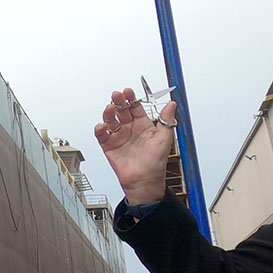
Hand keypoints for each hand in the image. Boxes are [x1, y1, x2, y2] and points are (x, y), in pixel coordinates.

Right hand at [94, 86, 178, 205]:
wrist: (144, 181)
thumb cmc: (155, 163)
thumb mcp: (164, 139)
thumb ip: (166, 120)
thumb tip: (172, 104)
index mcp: (143, 125)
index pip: (135, 107)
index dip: (131, 98)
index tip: (128, 92)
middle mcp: (130, 129)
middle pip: (121, 110)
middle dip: (118, 101)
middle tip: (116, 96)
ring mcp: (119, 137)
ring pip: (110, 120)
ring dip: (108, 112)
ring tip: (109, 108)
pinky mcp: (109, 146)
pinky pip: (102, 135)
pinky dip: (100, 129)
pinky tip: (103, 126)